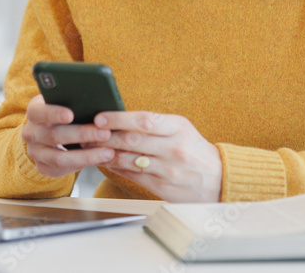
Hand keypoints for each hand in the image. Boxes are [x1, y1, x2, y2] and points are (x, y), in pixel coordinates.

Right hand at [20, 94, 115, 176]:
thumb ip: (74, 100)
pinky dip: (82, 165)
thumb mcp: (65, 100)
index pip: (38, 112)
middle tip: (105, 133)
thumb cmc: (65, 109)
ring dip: (86, 156)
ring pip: (59, 158)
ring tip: (108, 152)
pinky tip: (100, 160)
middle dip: (82, 135)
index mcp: (34, 112)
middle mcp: (30, 133)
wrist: (51, 129)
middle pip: (54, 136)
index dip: (53, 113)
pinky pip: (62, 170)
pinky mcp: (43, 167)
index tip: (71, 114)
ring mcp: (35, 152)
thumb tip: (96, 99)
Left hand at [87, 111, 221, 202]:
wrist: (218, 179)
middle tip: (86, 132)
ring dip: (105, 154)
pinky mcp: (162, 187)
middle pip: (132, 141)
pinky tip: (104, 161)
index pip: (144, 120)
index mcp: (178, 128)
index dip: (118, 118)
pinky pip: (132, 176)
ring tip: (88, 147)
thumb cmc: (193, 149)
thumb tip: (118, 119)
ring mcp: (168, 170)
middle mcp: (174, 148)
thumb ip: (153, 124)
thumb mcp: (180, 129)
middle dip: (105, 137)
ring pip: (128, 160)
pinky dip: (115, 167)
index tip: (99, 117)